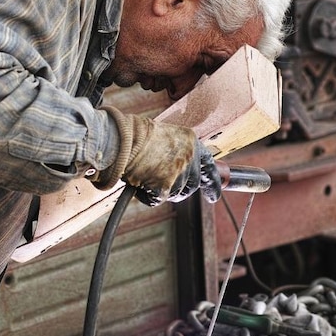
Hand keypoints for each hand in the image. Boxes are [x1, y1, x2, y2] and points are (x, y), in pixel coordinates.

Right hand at [93, 107, 221, 206]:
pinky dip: (146, 196)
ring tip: (144, 175)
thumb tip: (180, 174)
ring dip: (160, 191)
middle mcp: (189, 157)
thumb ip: (177, 153)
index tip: (214, 197)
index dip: (213, 184)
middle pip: (192, 186)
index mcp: (191, 141)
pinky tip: (138, 184)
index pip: (210, 166)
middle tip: (164, 188)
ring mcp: (178, 172)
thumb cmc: (136, 136)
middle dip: (180, 191)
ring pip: (174, 194)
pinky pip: (157, 200)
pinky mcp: (164, 186)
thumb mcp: (165, 137)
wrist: (121, 138)